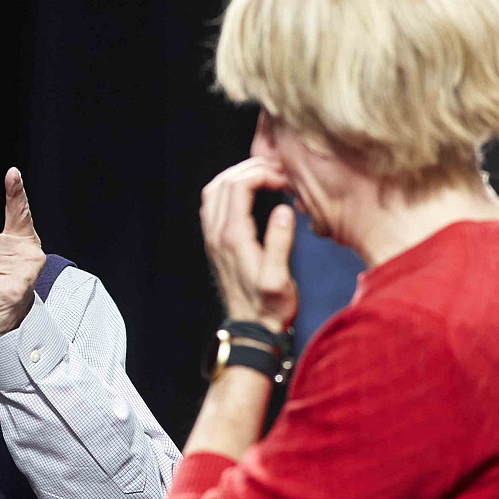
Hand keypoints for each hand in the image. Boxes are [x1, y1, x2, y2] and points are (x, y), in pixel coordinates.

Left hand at [200, 157, 297, 332]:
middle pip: (224, 182)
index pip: (239, 186)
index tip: (285, 180)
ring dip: (238, 176)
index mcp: (233, 239)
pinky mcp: (216, 243)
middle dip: (251, 168)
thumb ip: (279, 243)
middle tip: (278, 172)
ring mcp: (213, 238)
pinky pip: (213, 205)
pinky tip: (250, 193)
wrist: (252, 330)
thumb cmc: (270, 309)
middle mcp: (217, 235)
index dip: (262, 173)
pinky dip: (230, 189)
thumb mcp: (280, 280)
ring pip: (214, 190)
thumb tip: (283, 210)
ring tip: (265, 176)